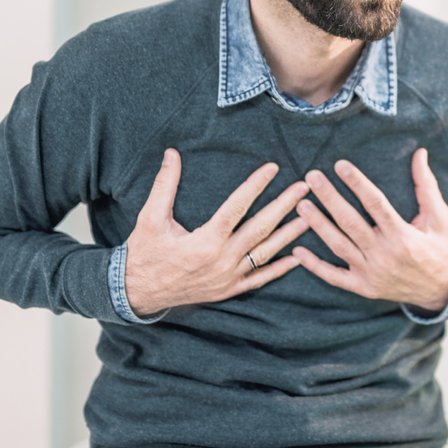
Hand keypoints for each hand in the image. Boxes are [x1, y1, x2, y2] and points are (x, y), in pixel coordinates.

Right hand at [124, 149, 309, 316]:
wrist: (138, 293)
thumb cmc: (144, 253)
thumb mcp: (149, 218)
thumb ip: (164, 186)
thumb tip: (172, 154)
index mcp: (204, 241)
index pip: (237, 207)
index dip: (256, 185)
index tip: (273, 168)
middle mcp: (221, 260)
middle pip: (260, 228)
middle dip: (284, 206)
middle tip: (304, 187)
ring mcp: (228, 278)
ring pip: (266, 253)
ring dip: (289, 235)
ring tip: (309, 216)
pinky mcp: (229, 290)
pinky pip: (260, 279)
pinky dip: (280, 269)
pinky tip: (298, 258)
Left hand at [294, 148, 447, 310]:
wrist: (442, 290)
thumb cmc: (440, 248)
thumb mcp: (439, 217)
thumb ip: (426, 185)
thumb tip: (420, 153)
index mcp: (403, 236)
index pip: (375, 204)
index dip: (357, 183)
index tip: (340, 165)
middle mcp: (385, 255)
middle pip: (350, 222)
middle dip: (329, 198)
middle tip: (312, 177)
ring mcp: (371, 274)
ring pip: (338, 246)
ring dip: (318, 225)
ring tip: (302, 205)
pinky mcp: (363, 288)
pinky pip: (334, 277)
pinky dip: (314, 266)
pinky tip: (297, 251)